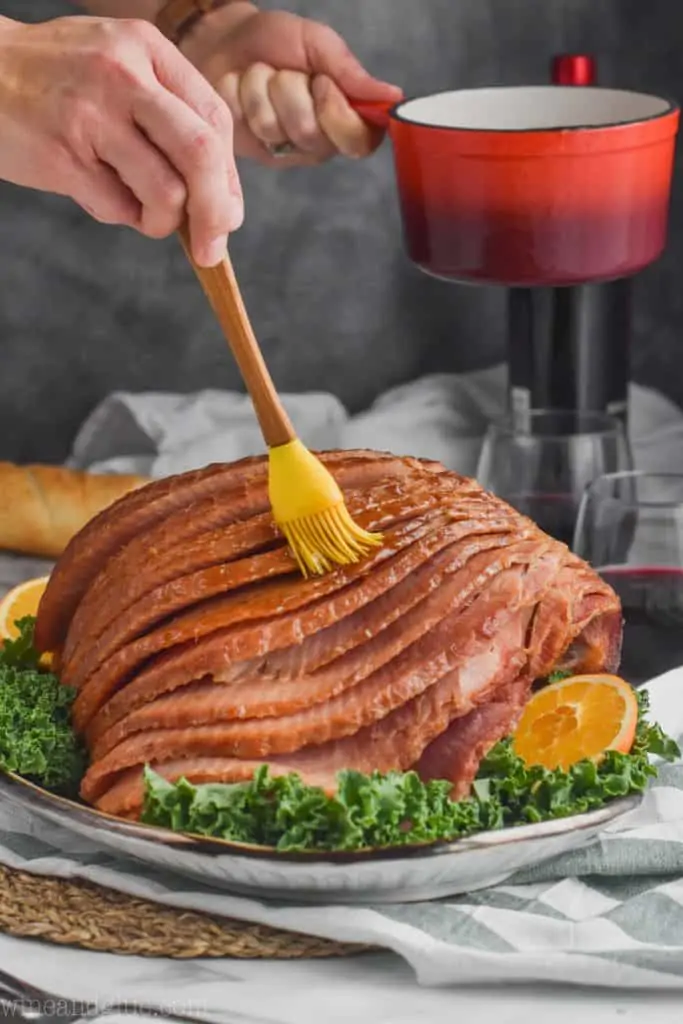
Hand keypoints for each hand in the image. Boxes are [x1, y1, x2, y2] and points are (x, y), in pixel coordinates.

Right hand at [0, 15, 242, 264]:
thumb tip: (220, 196)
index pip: (214, 120)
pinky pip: (117, 209)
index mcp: (146, 49)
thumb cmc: (59, 80)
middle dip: (217, 213)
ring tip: (141, 213)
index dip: (230, 178)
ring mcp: (91, 116)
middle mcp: (123, 76)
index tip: (228, 214)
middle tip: (212, 248)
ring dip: (162, 222)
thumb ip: (168, 114)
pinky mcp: (62, 156)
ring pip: (165, 193)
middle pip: (201, 155)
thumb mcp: (118, 66)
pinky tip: (98, 192)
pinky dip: (119, 215)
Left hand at [181, 6, 402, 165]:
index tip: (322, 82)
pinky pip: (248, 125)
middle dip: (292, 90)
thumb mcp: (319, 44)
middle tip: (286, 74)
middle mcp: (319, 141)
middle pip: (310, 133)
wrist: (227, 40)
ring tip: (261, 78)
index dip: (337, 112)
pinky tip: (240, 91)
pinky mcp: (252, 150)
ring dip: (262, 88)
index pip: (360, 141)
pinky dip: (240, 95)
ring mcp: (284, 149)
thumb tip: (394, 96)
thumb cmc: (276, 41)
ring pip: (275, 127)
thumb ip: (352, 73)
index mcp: (345, 117)